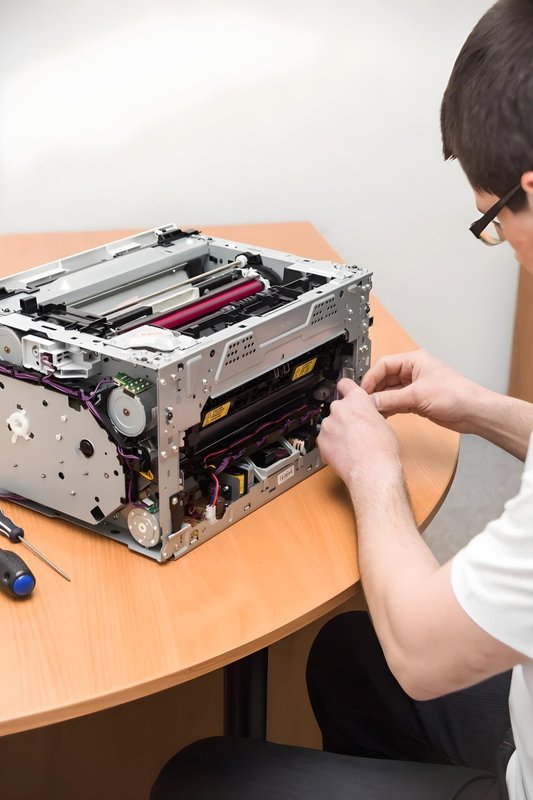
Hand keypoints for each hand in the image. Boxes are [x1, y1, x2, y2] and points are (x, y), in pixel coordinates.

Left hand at [317, 379, 400, 489]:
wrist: (371, 469)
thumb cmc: (381, 449)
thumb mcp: (382, 422)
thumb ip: (369, 413)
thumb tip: (365, 416)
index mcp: (357, 399)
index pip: (345, 383)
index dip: (345, 388)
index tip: (343, 391)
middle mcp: (340, 408)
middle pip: (338, 407)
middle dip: (344, 417)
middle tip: (355, 430)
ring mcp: (328, 424)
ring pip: (330, 424)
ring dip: (337, 432)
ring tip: (351, 445)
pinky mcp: (320, 440)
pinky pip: (324, 439)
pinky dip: (331, 445)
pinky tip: (344, 452)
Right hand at [361, 350, 484, 432]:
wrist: (473, 412)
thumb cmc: (457, 395)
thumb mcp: (418, 395)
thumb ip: (391, 399)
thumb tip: (371, 402)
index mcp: (415, 361)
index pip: (384, 365)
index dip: (371, 377)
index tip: (363, 391)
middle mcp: (413, 372)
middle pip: (385, 378)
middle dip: (374, 390)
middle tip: (363, 402)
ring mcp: (415, 387)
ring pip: (390, 392)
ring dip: (381, 401)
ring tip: (370, 410)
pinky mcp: (417, 401)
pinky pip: (396, 403)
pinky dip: (388, 408)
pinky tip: (381, 415)